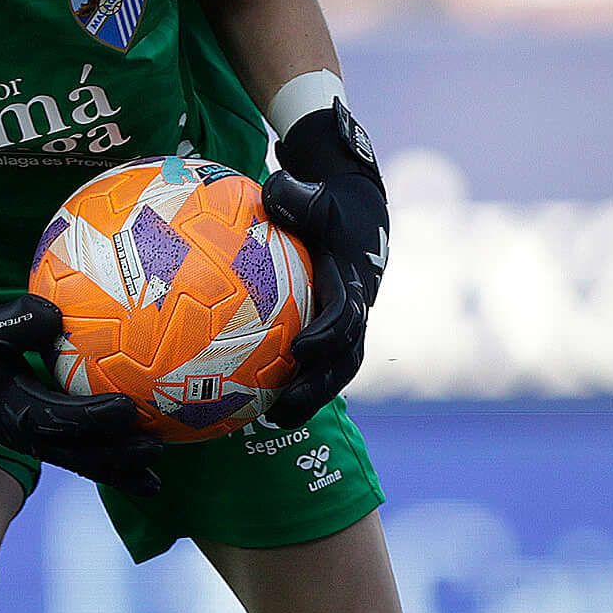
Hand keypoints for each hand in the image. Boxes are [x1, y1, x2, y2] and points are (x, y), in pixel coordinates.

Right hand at [0, 278, 167, 496]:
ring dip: (118, 472)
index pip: (60, 418)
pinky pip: (79, 458)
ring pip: (81, 463)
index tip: (128, 408)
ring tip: (154, 481)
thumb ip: (19, 320)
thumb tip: (57, 313)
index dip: (94, 416)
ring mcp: (34, 443)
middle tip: (154, 449)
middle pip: (78, 454)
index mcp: (14, 409)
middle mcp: (26, 435)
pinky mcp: (41, 442)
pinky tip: (141, 475)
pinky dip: (110, 467)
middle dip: (116, 457)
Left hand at [260, 101, 386, 429]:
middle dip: (318, 388)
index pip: (347, 315)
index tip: (300, 350)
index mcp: (353, 280)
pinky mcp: (336, 334)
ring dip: (308, 398)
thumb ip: (295, 195)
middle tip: (282, 410)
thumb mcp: (314, 193)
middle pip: (345, 360)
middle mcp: (357, 309)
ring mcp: (350, 326)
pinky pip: (318, 364)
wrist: (359, 213)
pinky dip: (294, 383)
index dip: (328, 335)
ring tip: (269, 421)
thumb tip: (271, 191)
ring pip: (335, 370)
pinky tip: (253, 402)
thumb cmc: (327, 202)